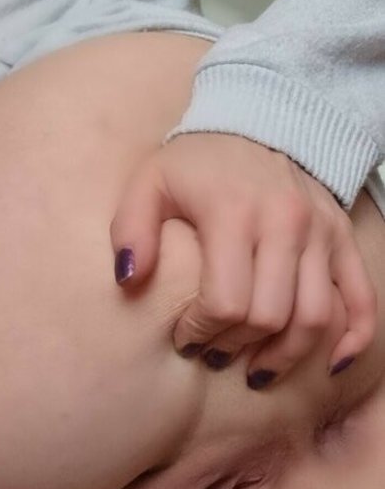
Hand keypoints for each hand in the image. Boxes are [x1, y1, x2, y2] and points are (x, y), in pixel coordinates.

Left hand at [109, 133, 376, 385]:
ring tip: (256, 370)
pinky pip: (363, 297)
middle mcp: (286, 223)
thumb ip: (131, 229)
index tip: (184, 338)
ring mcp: (321, 232)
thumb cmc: (198, 162)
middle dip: (236, 346)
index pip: (226, 301)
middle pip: (270, 316)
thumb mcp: (151, 182)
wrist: (259, 118)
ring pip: (315, 317)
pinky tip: (332, 365)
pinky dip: (354, 337)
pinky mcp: (342, 237)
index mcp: (234, 212)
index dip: (202, 332)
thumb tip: (128, 280)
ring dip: (285, 355)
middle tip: (213, 352)